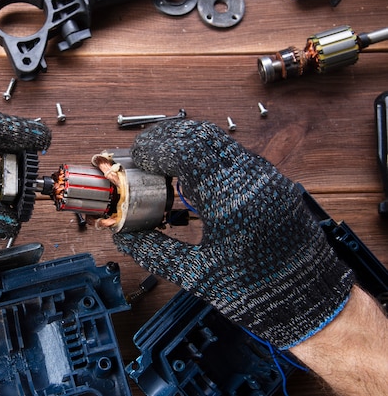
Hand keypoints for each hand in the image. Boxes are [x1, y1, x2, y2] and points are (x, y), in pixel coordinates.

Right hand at [113, 119, 353, 348]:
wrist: (314, 304)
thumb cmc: (259, 293)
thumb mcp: (198, 276)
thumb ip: (155, 252)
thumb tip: (125, 236)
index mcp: (232, 200)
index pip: (186, 150)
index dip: (155, 149)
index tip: (136, 160)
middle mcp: (252, 179)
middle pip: (202, 135)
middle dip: (167, 140)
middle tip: (144, 157)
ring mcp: (266, 177)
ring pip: (219, 141)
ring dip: (186, 146)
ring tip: (163, 167)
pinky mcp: (273, 183)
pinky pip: (233, 155)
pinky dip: (205, 157)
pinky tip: (191, 179)